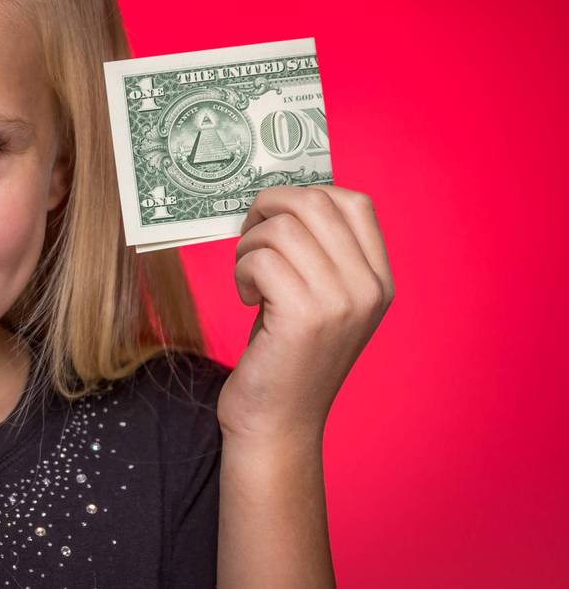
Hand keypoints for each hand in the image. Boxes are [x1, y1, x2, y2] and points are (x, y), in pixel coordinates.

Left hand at [218, 184, 394, 444]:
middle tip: (249, 240)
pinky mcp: (305, 317)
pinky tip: (248, 298)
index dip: (304, 196)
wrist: (278, 423)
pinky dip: (242, 271)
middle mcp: (368, 288)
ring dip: (249, 246)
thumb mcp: (319, 300)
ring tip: (248, 278)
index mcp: (378, 279)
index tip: (275, 220)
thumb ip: (318, 254)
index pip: (353, 202)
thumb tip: (282, 197)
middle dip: (268, 209)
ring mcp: (341, 302)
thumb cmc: (286, 356)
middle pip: (314, 202)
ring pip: (281, 228)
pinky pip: (261, 260)